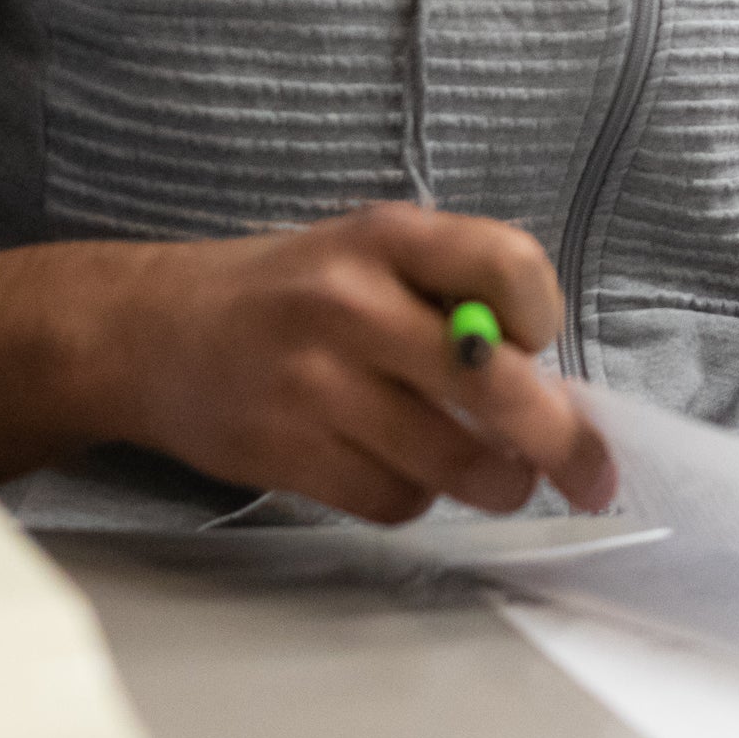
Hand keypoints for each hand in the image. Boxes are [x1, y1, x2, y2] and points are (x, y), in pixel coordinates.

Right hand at [0, 204, 617, 523]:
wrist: (145, 332)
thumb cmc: (286, 294)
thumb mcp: (368, 253)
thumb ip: (454, 294)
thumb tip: (552, 381)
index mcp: (387, 237)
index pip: (510, 266)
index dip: (545, 317)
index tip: (542, 347)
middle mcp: (352, 303)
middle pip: (494, 384)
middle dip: (561, 442)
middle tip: (592, 477)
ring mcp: (314, 383)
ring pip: (451, 461)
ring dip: (495, 483)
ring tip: (501, 479)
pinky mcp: (283, 451)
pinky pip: (392, 499)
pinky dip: (415, 499)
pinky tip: (401, 472)